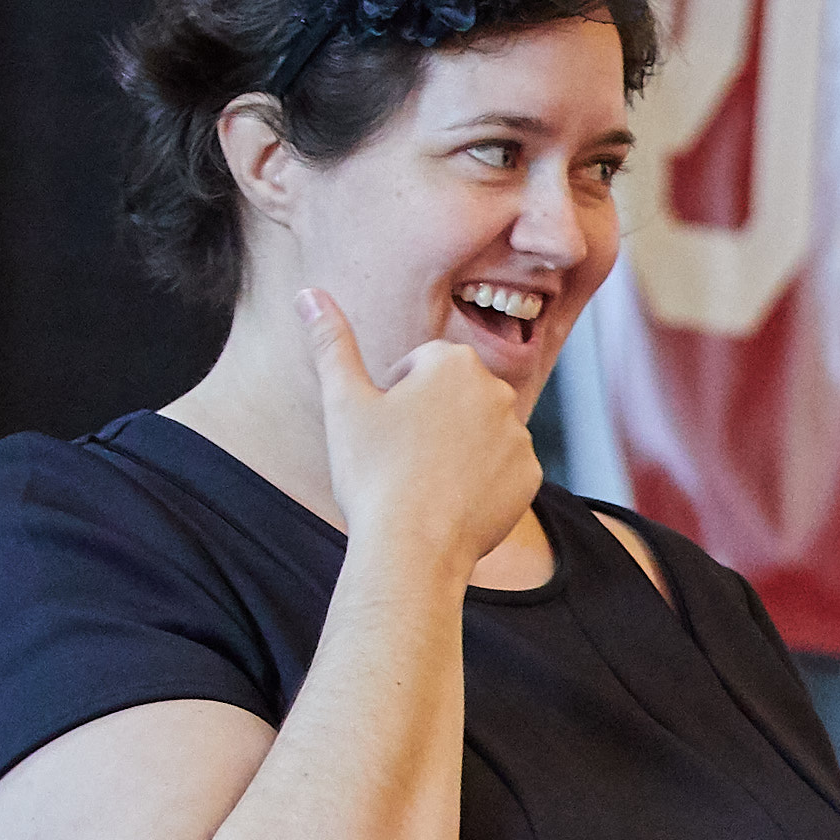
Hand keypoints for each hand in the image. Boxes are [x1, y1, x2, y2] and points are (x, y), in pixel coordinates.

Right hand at [300, 288, 538, 572]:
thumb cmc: (373, 472)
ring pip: (479, 434)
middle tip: (401, 457)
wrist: (412, 548)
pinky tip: (452, 502)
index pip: (422, 366)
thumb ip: (330, 341)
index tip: (383, 429)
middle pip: (455, 398)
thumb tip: (308, 292)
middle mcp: (498, 391)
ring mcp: (520, 435)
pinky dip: (481, 482)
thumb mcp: (343, 401)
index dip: (396, 396)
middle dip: (431, 418)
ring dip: (457, 449)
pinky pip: (502, 471)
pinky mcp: (531, 476)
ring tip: (425, 481)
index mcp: (454, 362)